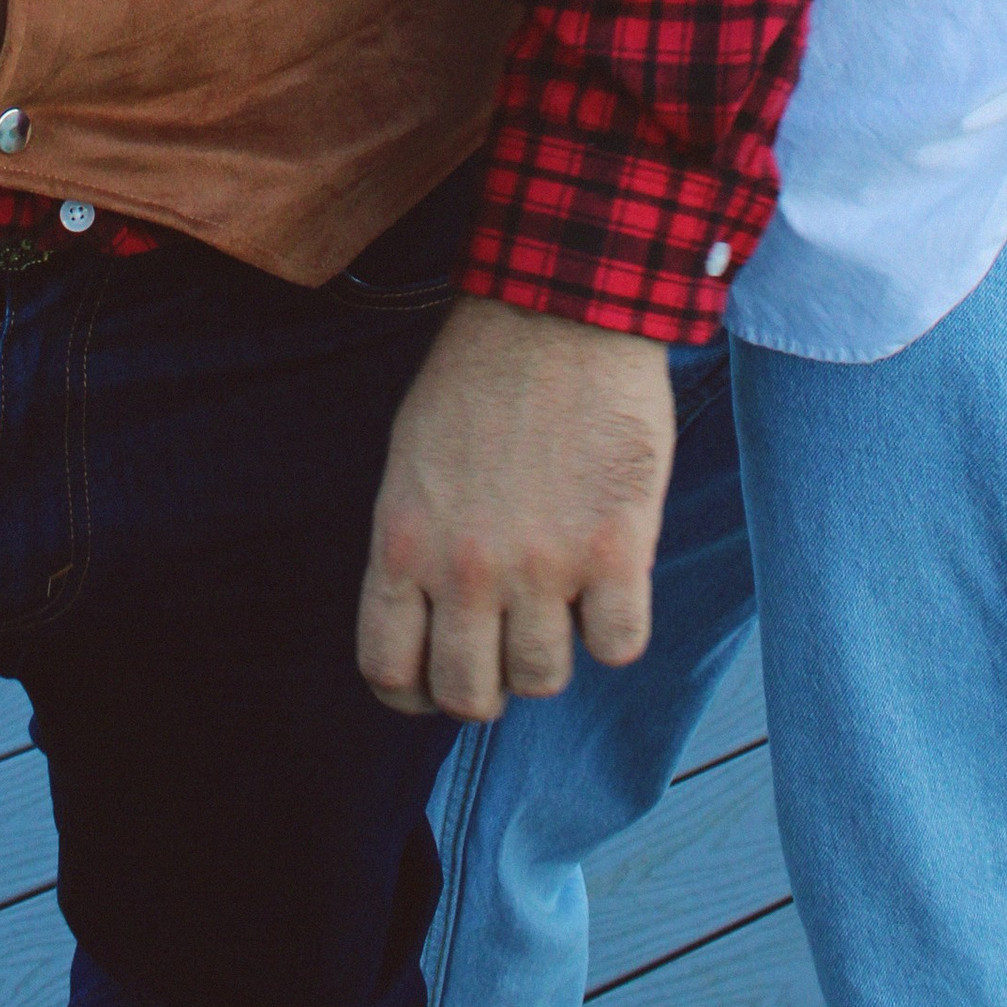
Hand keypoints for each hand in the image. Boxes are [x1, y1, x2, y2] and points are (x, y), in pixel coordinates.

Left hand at [358, 299, 676, 719]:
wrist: (558, 309)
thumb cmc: (478, 375)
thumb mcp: (411, 460)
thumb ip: (416, 545)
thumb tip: (431, 617)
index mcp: (405, 542)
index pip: (388, 670)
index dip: (414, 689)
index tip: (438, 673)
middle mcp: (467, 569)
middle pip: (467, 697)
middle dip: (487, 686)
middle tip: (506, 648)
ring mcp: (544, 564)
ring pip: (544, 680)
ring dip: (554, 652)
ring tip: (562, 603)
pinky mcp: (617, 549)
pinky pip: (618, 646)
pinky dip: (616, 628)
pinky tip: (611, 583)